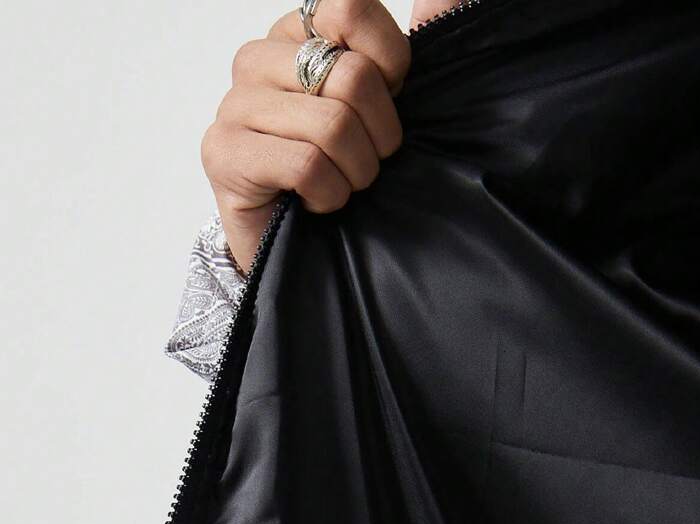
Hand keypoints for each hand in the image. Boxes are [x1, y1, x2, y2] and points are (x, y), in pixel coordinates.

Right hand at [201, 1, 410, 274]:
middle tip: (367, 161)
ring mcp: (235, 105)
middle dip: (378, 135)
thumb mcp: (384, 108)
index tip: (389, 102)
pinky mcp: (223, 152)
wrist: (304, 250)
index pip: (351, 7)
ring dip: (355, 172)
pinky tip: (318, 202)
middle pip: (351, 76)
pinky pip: (307, 165)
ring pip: (332, 125)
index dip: (390, 62)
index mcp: (296, 34)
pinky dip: (329, 195)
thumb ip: (403, 51)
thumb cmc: (345, 173)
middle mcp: (258, 59)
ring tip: (343, 184)